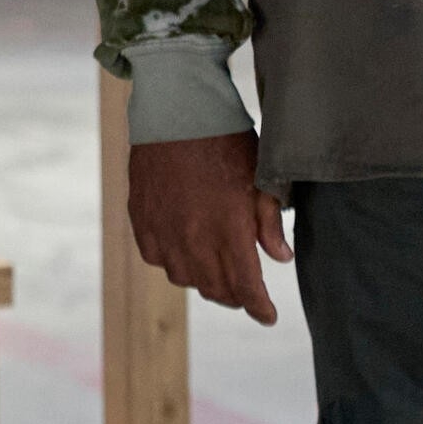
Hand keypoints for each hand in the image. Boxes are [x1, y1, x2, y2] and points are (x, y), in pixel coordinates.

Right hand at [127, 132, 289, 322]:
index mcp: (229, 228)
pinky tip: (183, 250)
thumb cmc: (224, 139)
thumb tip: (281, 256)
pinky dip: (172, 261)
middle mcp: (194, 237)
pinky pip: (155, 257)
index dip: (260, 308)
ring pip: (185, 279)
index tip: (268, 315)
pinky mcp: (141, 218)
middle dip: (236, 296)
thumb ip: (268, 221)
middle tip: (246, 291)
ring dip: (204, 281)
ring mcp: (164, 230)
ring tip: (215, 269)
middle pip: (217, 290)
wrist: (176, 107)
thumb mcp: (259, 176)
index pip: (246, 288)